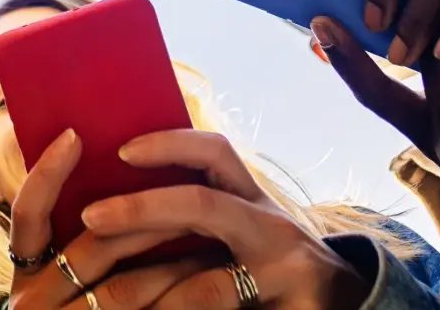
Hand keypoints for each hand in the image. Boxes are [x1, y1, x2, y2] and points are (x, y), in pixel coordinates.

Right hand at [5, 130, 221, 309]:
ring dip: (175, 260)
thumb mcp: (68, 286)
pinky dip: (189, 299)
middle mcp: (33, 305)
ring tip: (214, 236)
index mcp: (27, 280)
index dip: (47, 175)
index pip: (28, 217)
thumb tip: (122, 178)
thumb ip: (84, 245)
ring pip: (126, 288)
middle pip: (91, 248)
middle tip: (191, 189)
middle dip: (145, 217)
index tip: (74, 136)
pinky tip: (219, 283)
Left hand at [80, 130, 368, 308]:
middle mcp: (270, 227)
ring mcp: (285, 273)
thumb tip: (111, 208)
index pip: (214, 154)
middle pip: (200, 206)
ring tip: (106, 303)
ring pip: (203, 285)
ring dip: (152, 298)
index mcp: (251, 201)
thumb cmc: (273, 268)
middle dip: (140, 210)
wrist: (348, 306)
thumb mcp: (242, 231)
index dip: (169, 145)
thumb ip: (196, 216)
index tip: (122, 151)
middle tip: (91, 218)